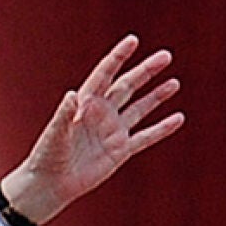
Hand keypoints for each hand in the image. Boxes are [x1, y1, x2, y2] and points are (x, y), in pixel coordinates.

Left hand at [0, 34, 184, 225]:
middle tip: (165, 56)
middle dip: (145, 72)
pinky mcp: (120, 151)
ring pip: (139, 109)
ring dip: (156, 96)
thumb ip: (64, 115)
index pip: (105, 75)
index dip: (118, 57)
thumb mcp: (54, 134)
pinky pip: (145, 137)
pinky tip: (178, 118)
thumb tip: (72, 95)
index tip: (132, 40)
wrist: (50, 184)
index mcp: (84, 104)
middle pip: (127, 87)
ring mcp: (112, 132)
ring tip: (174, 82)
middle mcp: (101, 114)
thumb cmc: (47, 156)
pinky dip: (161, 129)